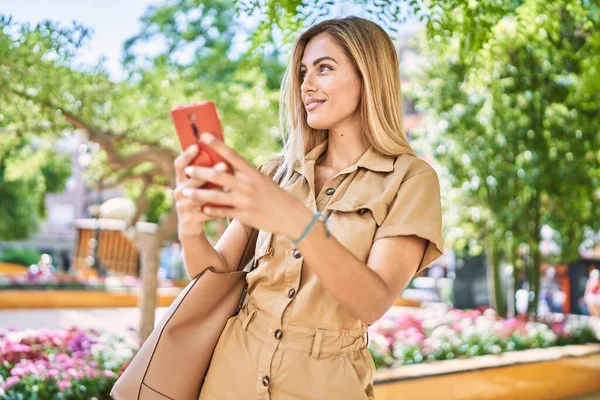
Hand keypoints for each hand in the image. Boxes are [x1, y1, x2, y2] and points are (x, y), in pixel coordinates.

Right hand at [172, 144, 226, 236]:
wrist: (191, 225)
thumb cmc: (199, 199)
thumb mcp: (198, 185)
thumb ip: (206, 173)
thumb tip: (223, 153)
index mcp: (181, 180)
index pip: (179, 165)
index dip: (186, 155)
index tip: (197, 145)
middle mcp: (179, 191)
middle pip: (192, 180)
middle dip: (208, 172)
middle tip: (224, 165)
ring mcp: (183, 206)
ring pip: (199, 196)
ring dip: (215, 190)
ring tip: (229, 186)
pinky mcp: (190, 219)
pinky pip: (207, 212)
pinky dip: (219, 208)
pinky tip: (231, 204)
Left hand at [181, 133, 312, 238]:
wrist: (292, 217)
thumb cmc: (276, 196)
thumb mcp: (263, 181)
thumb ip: (244, 175)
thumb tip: (225, 166)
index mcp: (253, 173)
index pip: (232, 155)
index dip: (216, 144)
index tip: (202, 135)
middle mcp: (248, 185)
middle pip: (219, 175)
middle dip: (200, 171)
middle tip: (187, 169)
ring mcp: (245, 201)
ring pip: (216, 195)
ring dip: (198, 193)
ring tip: (184, 191)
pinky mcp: (244, 216)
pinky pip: (223, 212)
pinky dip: (211, 210)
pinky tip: (201, 208)